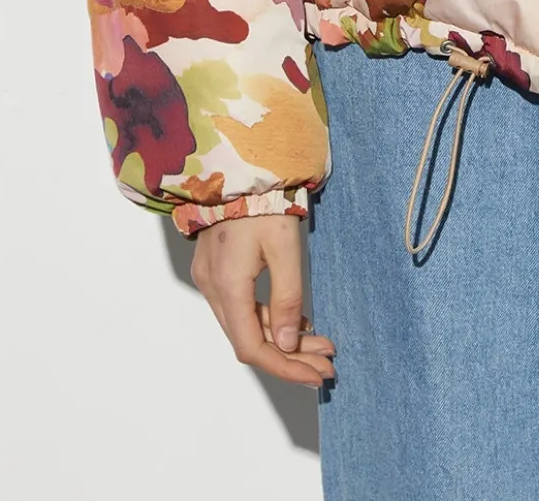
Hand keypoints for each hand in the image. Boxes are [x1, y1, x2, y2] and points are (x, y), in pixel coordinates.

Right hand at [189, 214, 336, 387]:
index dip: (285, 367)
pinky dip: (269, 318)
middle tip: (326, 365)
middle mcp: (213, 288)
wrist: (238, 163)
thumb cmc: (262, 199)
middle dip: (289, 356)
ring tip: (320, 345)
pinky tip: (296, 322)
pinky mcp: (217, 268)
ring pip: (246, 324)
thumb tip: (286, 344)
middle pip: (250, 340)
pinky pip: (243, 306)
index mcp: (228, 286)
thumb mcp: (284, 247)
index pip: (252, 347)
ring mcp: (212, 278)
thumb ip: (287, 297)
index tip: (316, 375)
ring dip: (281, 338)